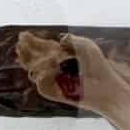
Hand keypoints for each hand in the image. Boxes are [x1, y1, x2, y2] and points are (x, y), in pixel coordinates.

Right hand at [14, 29, 129, 111]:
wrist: (107, 87)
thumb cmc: (99, 67)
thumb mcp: (87, 47)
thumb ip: (72, 40)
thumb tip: (59, 39)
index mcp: (60, 57)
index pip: (40, 49)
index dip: (31, 42)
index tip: (23, 35)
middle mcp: (54, 69)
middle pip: (32, 60)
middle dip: (27, 51)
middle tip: (22, 45)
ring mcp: (54, 82)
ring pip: (33, 73)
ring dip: (37, 63)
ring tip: (51, 58)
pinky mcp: (57, 94)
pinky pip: (41, 87)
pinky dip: (42, 78)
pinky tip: (51, 70)